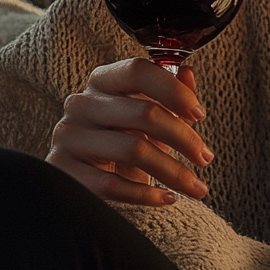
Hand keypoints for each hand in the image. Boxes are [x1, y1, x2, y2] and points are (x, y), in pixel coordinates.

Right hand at [46, 57, 213, 205]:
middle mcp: (81, 103)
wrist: (84, 175)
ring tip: (196, 186)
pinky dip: (145, 195)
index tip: (199, 114)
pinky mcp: (64, 172)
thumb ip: (169, 92)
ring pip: (133, 149)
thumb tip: (188, 73)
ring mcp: (69, 137)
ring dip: (173, 171)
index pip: (138, 71)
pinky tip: (167, 198)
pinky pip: (112, 185)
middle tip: (205, 157)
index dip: (174, 90)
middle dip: (183, 137)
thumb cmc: (122, 137)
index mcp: (103, 80)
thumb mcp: (146, 112)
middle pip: (144, 112)